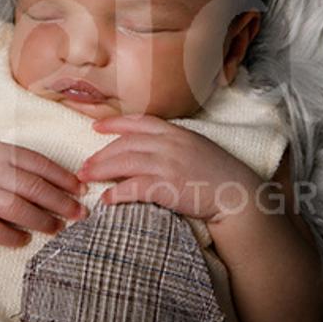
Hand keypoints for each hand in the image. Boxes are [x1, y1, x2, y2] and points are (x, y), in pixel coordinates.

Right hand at [0, 138, 89, 246]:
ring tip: (58, 228)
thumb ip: (19, 162)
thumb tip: (59, 180)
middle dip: (61, 203)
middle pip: (34, 188)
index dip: (64, 178)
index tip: (82, 189)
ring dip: (42, 221)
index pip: (40, 164)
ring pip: (18, 210)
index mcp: (1, 151)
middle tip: (80, 214)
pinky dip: (12, 237)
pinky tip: (24, 240)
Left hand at [78, 114, 261, 223]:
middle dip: (101, 154)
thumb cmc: (218, 175)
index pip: (139, 122)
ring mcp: (167, 164)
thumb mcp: (196, 148)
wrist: (238, 194)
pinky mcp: (167, 186)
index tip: (96, 127)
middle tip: (84, 165)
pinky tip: (106, 199)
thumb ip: (173, 145)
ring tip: (87, 178)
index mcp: (176, 132)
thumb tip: (149, 150)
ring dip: (101, 170)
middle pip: (125, 143)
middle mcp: (169, 144)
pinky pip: (133, 187)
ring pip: (124, 162)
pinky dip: (116, 193)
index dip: (115, 123)